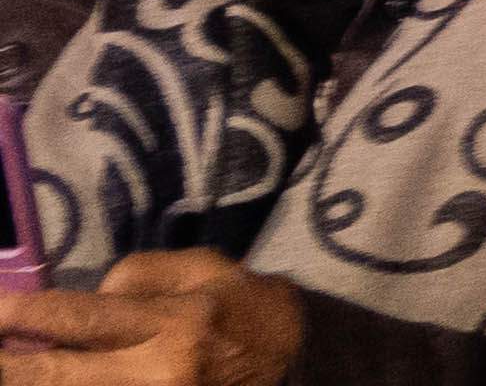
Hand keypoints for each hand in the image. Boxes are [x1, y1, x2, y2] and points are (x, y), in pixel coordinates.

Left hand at [0, 245, 306, 381]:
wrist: (299, 362)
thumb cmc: (247, 308)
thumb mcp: (206, 268)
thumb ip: (140, 274)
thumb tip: (81, 298)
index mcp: (171, 322)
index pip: (78, 317)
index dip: (23, 314)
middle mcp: (156, 370)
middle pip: (56, 374)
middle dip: (10, 365)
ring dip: (32, 378)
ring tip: (13, 367)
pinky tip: (51, 377)